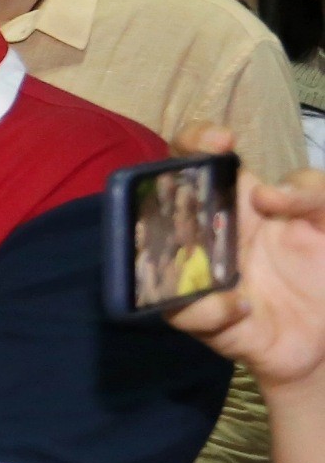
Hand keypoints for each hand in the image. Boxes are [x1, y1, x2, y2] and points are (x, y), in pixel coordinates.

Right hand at [166, 131, 324, 387]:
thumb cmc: (324, 265)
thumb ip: (314, 192)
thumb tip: (264, 194)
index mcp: (237, 201)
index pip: (198, 159)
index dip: (196, 142)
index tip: (221, 142)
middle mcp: (208, 234)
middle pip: (159, 204)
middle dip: (164, 199)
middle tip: (200, 209)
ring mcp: (201, 276)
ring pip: (154, 260)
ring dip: (175, 259)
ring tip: (221, 268)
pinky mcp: (206, 320)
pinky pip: (185, 313)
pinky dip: (210, 308)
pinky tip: (244, 306)